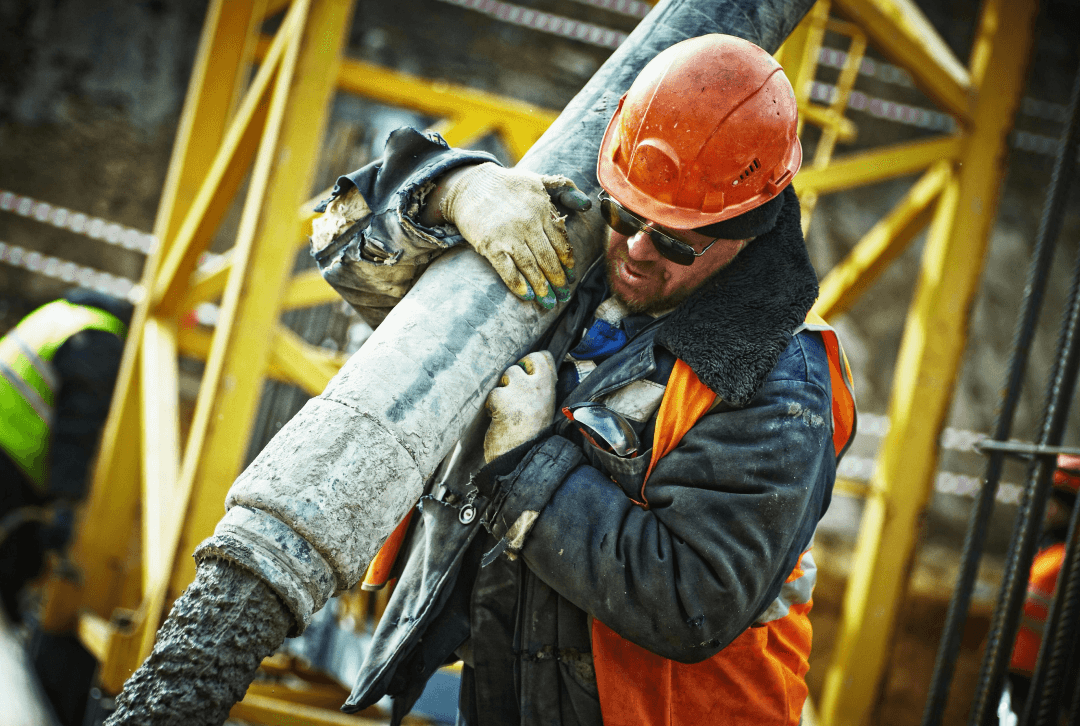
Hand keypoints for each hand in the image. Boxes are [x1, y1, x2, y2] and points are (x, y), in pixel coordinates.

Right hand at [439, 163, 587, 308]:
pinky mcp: (490, 245)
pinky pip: (507, 269)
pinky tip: (527, 295)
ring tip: (549, 302)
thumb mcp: (538, 179)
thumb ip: (564, 189)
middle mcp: (529, 223)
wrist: (470, 185)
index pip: (561, 242)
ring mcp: (509, 235)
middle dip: (558, 280)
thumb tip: (587, 204)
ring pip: (531, 267)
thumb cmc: (507, 184)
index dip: (567, 262)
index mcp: (543, 209)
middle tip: (563, 295)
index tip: (570, 276)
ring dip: (542, 287)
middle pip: (549, 258)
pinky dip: (518, 284)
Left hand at [483, 351, 556, 462]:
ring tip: (506, 410)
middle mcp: (537, 386)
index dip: (531, 363)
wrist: (522, 459)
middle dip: (514, 376)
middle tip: (513, 395)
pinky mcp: (502, 399)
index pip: (543, 357)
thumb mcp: (545, 409)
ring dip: (502, 391)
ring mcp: (520, 391)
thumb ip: (539, 390)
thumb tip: (529, 373)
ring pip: (506, 376)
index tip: (527, 374)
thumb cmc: (532, 437)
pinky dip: (491, 406)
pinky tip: (497, 418)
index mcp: (549, 388)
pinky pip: (493, 393)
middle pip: (523, 362)